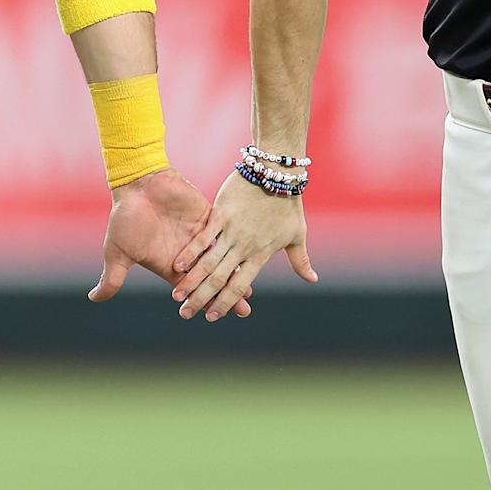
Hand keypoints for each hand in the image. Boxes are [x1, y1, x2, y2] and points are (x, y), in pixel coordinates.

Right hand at [87, 168, 250, 316]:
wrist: (135, 182)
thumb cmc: (125, 215)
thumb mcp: (116, 250)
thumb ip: (112, 276)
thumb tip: (93, 299)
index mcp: (170, 264)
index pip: (191, 288)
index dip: (202, 301)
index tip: (214, 316)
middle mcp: (188, 253)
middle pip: (211, 278)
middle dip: (226, 294)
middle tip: (244, 310)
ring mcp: (199, 235)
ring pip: (221, 258)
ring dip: (234, 272)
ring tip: (249, 287)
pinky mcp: (207, 216)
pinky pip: (222, 232)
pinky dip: (232, 244)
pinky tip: (246, 254)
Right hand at [171, 171, 316, 322]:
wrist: (276, 172)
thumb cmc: (288, 204)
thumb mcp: (297, 235)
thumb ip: (300, 261)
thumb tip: (313, 280)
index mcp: (260, 255)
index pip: (240, 286)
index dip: (225, 303)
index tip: (212, 317)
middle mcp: (244, 247)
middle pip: (220, 279)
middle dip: (201, 299)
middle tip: (185, 314)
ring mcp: (232, 230)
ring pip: (209, 262)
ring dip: (191, 281)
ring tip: (177, 297)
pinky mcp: (221, 213)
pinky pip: (204, 236)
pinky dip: (191, 252)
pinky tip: (178, 266)